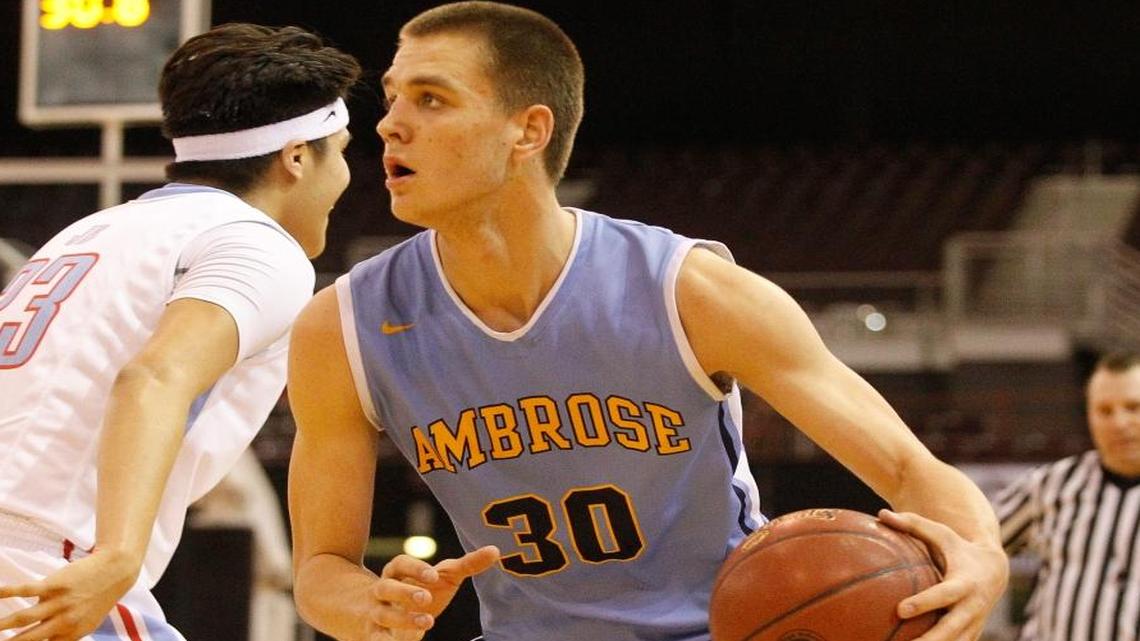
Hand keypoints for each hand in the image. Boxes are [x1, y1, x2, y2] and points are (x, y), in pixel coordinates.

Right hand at [0, 549, 138, 640]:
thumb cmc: (98, 599)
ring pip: (23, 618)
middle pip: (28, 638)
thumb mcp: (87, 624)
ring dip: (2, 625)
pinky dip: (8, 592)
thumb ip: (66, 635)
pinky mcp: (55, 584)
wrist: (116, 572)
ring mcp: (59, 603)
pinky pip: (27, 590)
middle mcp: (64, 622)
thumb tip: (48, 640)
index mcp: (71, 635)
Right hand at [364, 545, 499, 640]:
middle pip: (386, 587)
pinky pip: (376, 638)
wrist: (388, 610)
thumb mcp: (445, 576)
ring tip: (428, 622)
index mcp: (397, 571)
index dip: (415, 568)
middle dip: (405, 593)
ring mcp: (377, 611)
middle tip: (426, 598)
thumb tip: (495, 550)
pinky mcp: (375, 633)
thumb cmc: (423, 588)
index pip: (400, 563)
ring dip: (402, 619)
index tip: (433, 575)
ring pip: (382, 613)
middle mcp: (383, 589)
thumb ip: (468, 564)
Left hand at [878, 510, 1008, 640]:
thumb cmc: (958, 548)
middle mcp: (972, 607)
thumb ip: (913, 524)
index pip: (943, 595)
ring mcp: (973, 625)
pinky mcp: (971, 635)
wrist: (996, 571)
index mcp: (965, 583)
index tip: (900, 610)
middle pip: (951, 630)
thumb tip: (880, 513)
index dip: (924, 603)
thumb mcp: (941, 534)